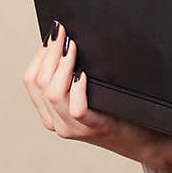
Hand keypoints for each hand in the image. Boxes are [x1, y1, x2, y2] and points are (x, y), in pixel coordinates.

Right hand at [22, 19, 171, 170]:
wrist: (140, 139)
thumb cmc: (116, 110)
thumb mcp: (87, 93)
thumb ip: (72, 76)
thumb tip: (67, 41)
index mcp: (50, 112)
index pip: (31, 81)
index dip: (40, 54)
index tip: (53, 34)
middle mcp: (57, 122)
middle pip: (39, 83)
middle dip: (50, 53)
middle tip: (62, 33)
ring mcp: (73, 127)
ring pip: (53, 93)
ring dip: (61, 64)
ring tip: (71, 46)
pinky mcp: (92, 127)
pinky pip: (76, 107)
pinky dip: (77, 86)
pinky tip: (83, 73)